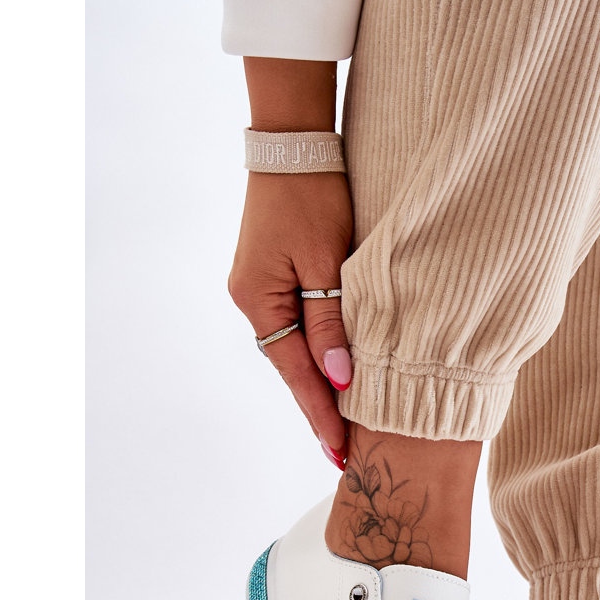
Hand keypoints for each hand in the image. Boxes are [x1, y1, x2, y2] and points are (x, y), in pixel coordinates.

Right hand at [228, 168, 353, 466]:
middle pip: (292, 368)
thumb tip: (341, 377)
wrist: (294, 145)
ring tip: (346, 425)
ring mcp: (260, 289)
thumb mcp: (327, 260)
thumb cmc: (313, 195)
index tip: (340, 451)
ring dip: (320, 383)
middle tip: (345, 454)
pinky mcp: (273, 277)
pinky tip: (335, 374)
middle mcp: (253, 301)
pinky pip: (297, 327)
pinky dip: (318, 353)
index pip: (297, 373)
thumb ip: (331, 321)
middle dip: (320, 409)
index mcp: (259, 300)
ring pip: (296, 350)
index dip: (321, 413)